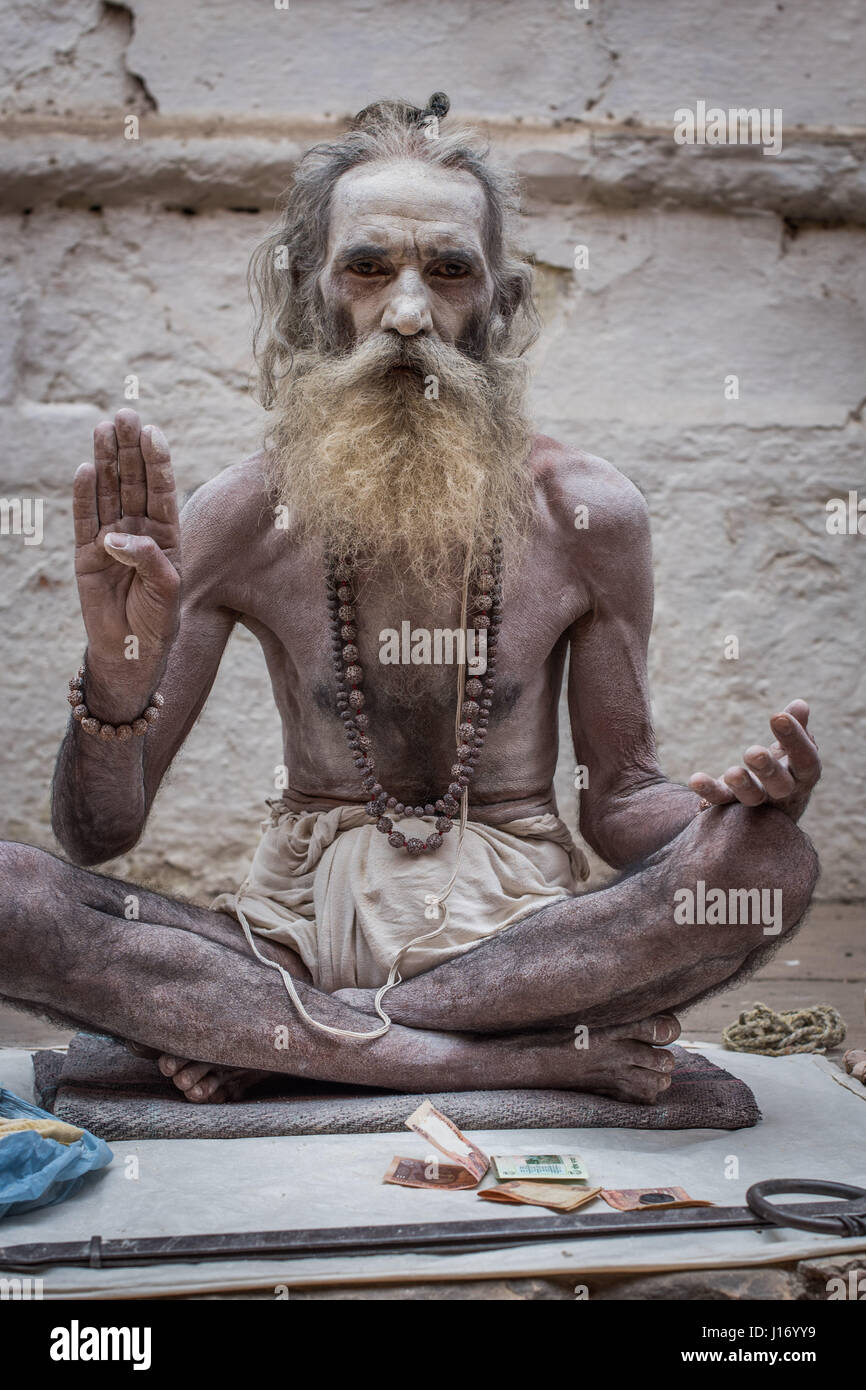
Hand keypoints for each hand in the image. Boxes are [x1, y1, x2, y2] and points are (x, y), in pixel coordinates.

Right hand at [73, 409, 180, 717]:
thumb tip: (116, 536)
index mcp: (167, 535)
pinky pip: (84, 520)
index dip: (158, 462)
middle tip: (125, 415)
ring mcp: (111, 539)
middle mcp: (139, 530)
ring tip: (103, 428)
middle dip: (130, 449)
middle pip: (134, 482)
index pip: (162, 491)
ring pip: (109, 492)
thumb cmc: (157, 622)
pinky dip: (84, 496)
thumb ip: (149, 560)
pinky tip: (85, 470)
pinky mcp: (87, 554)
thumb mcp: (166, 591)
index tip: (154, 433)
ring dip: (107, 461)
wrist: (131, 651)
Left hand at [688, 699, 820, 822]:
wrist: (770, 815)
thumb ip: (797, 728)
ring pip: (752, 798)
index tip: (777, 716)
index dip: (795, 739)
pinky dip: (708, 790)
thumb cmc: (785, 770)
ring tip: (732, 773)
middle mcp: (784, 793)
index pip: (806, 760)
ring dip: (742, 785)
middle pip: (781, 785)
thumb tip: (800, 704)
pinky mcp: (731, 808)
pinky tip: (696, 779)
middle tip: (753, 753)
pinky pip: (720, 800)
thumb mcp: (792, 750)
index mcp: (803, 776)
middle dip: (768, 768)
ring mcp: (758, 803)